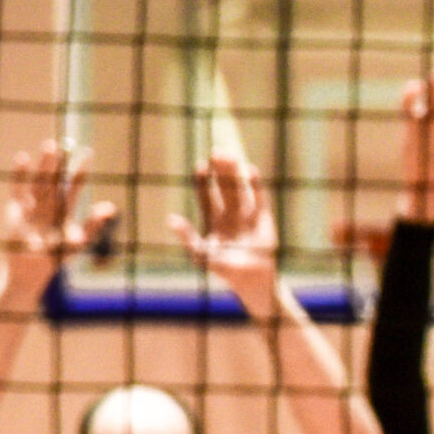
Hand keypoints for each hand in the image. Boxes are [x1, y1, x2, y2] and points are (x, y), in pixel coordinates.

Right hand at [3, 140, 119, 272]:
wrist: (31, 272)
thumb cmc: (55, 258)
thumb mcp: (77, 243)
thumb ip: (93, 226)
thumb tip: (110, 208)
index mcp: (63, 209)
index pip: (74, 185)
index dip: (80, 171)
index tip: (87, 152)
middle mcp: (47, 204)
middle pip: (54, 180)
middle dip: (58, 163)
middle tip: (63, 144)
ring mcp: (31, 207)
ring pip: (39, 181)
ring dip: (44, 165)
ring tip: (50, 146)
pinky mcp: (16, 212)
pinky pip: (18, 190)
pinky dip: (19, 175)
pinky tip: (22, 158)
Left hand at [167, 153, 278, 293]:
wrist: (252, 281)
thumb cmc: (224, 270)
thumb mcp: (201, 254)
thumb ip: (188, 237)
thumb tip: (171, 219)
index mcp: (213, 219)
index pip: (206, 194)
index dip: (203, 180)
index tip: (201, 166)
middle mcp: (229, 213)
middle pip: (223, 186)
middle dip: (220, 170)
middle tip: (217, 152)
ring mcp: (246, 214)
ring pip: (239, 188)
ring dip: (235, 173)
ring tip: (232, 156)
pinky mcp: (263, 219)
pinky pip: (259, 198)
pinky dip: (256, 185)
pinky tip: (250, 170)